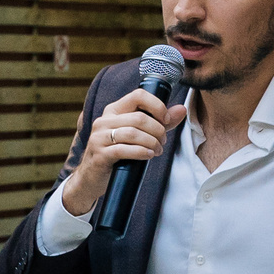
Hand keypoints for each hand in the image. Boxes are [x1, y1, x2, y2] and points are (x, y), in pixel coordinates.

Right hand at [58, 89, 188, 216]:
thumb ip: (159, 122)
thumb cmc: (117, 154)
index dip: (156, 106)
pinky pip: (124, 149)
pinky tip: (148, 155)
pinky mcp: (100, 154)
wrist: (91, 178)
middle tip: (162, 141)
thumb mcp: (137, 135)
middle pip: (139, 118)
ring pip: (133, 133)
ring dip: (151, 142)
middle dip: (157, 130)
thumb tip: (181, 110)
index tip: (166, 119)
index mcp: (113, 111)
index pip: (138, 95)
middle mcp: (104, 121)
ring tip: (157, 150)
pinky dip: (141, 152)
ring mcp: (99, 137)